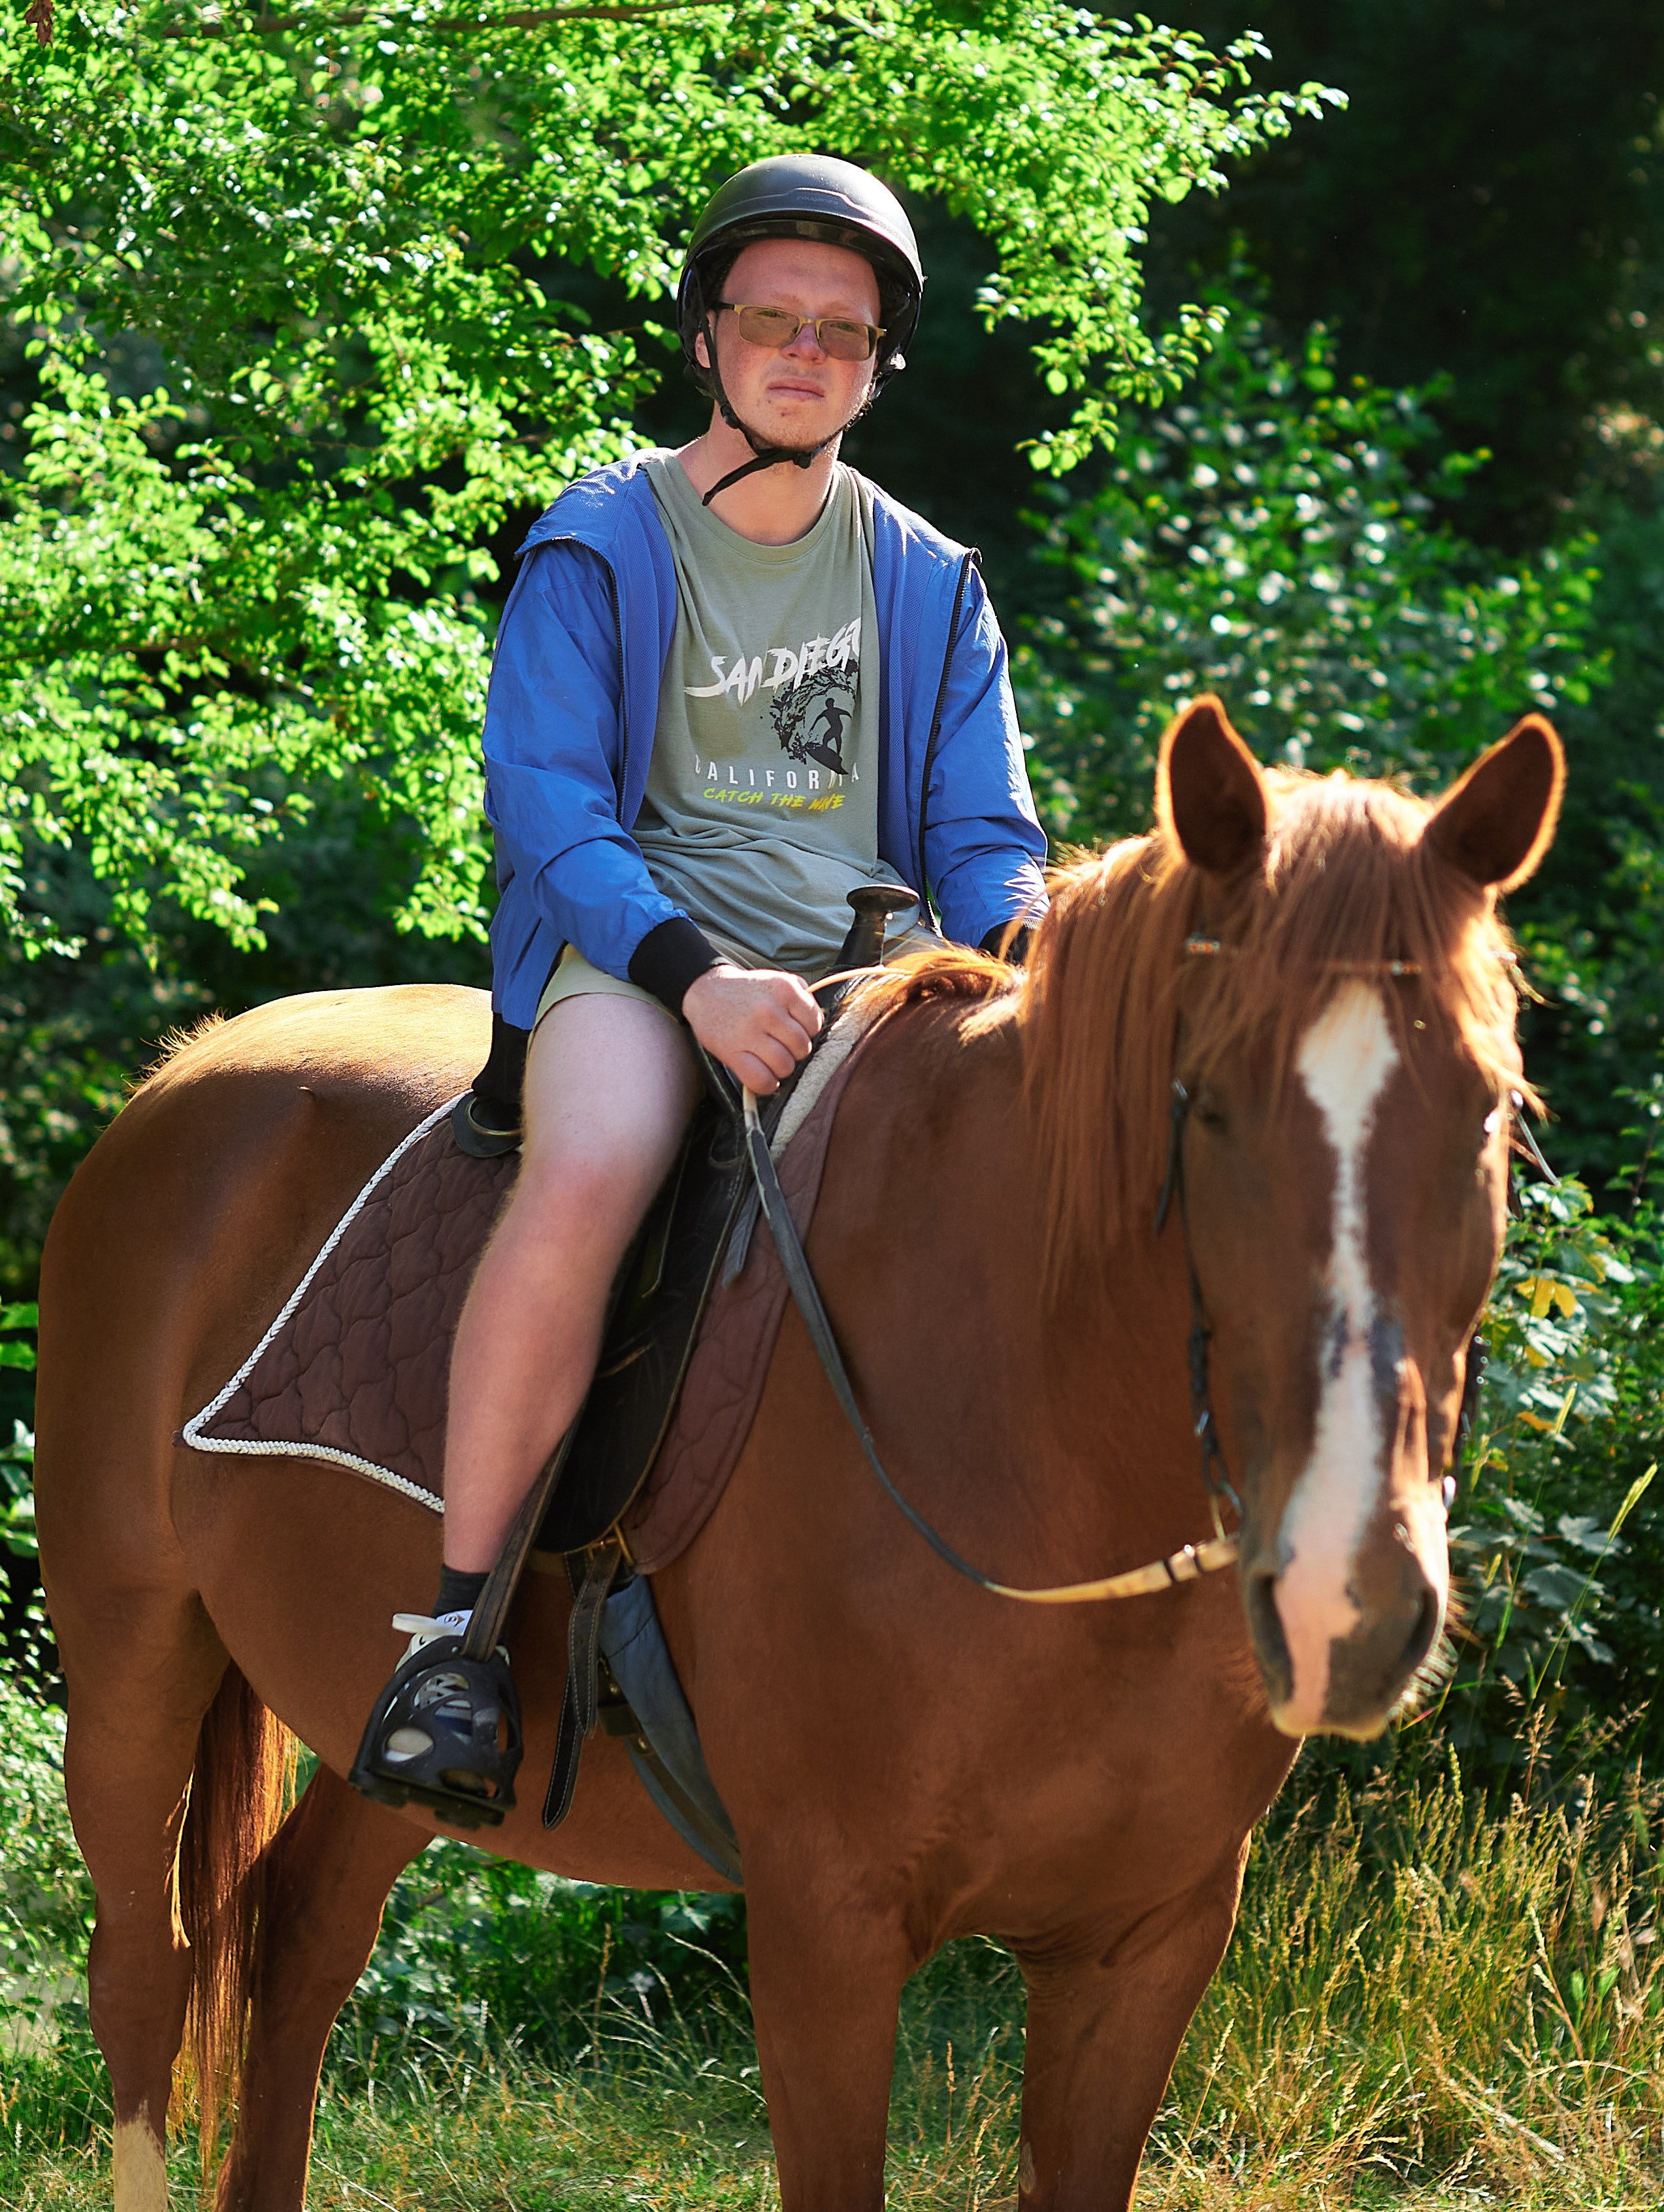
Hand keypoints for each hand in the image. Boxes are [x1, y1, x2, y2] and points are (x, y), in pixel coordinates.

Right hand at [682, 964, 821, 1092]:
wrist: (705, 990)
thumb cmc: (746, 992)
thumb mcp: (777, 981)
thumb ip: (801, 999)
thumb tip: (817, 1026)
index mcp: (784, 989)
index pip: (815, 1024)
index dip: (807, 1031)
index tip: (795, 1030)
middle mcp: (769, 1010)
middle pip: (802, 1048)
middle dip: (795, 1051)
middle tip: (782, 1046)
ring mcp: (749, 1032)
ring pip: (785, 1066)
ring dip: (781, 1068)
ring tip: (771, 1059)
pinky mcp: (732, 1052)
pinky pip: (762, 1080)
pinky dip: (767, 1085)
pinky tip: (764, 1076)